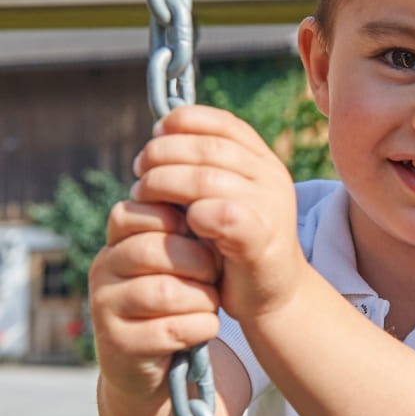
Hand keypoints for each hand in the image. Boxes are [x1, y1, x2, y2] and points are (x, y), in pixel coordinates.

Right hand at [89, 198, 221, 399]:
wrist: (162, 365)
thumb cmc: (180, 301)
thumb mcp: (181, 261)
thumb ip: (187, 233)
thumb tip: (212, 206)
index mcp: (117, 242)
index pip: (134, 213)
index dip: (178, 222)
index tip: (204, 238)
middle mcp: (103, 269)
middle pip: (151, 250)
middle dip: (198, 262)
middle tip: (214, 275)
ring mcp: (104, 307)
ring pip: (163, 292)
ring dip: (202, 299)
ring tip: (210, 303)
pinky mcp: (119, 344)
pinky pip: (171, 330)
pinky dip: (201, 328)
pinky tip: (205, 328)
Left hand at [129, 105, 304, 324]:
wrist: (276, 294)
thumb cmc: (238, 246)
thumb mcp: (226, 197)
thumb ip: (204, 170)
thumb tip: (158, 137)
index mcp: (264, 163)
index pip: (224, 124)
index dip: (185, 121)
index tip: (156, 133)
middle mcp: (271, 179)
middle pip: (208, 149)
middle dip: (164, 154)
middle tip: (139, 172)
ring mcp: (270, 208)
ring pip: (207, 178)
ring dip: (164, 182)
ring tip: (143, 195)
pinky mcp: (261, 239)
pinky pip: (222, 213)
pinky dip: (193, 213)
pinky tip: (177, 222)